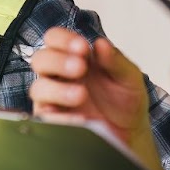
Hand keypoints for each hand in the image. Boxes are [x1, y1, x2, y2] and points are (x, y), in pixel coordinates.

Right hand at [30, 28, 152, 153]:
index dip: (63, 39)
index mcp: (75, 57)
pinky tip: (79, 116)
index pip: (54, 38)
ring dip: (57, 89)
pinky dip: (59, 116)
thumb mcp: (129, 76)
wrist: (130, 131)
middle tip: (80, 67)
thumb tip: (101, 43)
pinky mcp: (55, 121)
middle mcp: (60, 75)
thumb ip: (115, 60)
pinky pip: (46, 117)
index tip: (82, 47)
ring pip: (38, 88)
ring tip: (81, 94)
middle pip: (40, 59)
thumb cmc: (125, 99)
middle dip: (58, 61)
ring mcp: (55, 98)